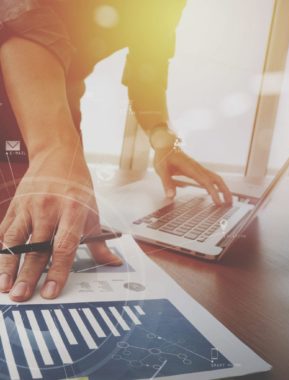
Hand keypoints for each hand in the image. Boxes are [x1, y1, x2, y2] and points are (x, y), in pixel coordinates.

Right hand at [0, 144, 121, 301]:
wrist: (58, 155)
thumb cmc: (79, 186)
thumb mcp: (93, 211)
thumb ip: (100, 242)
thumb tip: (113, 262)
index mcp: (74, 210)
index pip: (65, 246)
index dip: (57, 271)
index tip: (50, 292)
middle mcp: (50, 208)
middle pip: (37, 247)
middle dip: (29, 274)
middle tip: (22, 295)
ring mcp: (30, 206)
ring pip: (15, 240)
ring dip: (8, 265)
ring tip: (4, 286)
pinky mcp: (16, 205)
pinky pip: (4, 229)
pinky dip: (0, 248)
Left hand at [154, 147, 231, 204]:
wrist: (165, 144)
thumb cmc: (163, 155)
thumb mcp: (161, 169)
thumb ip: (166, 183)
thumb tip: (171, 195)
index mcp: (191, 168)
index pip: (206, 182)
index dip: (214, 193)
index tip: (218, 202)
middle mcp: (197, 168)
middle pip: (217, 179)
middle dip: (225, 190)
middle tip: (230, 202)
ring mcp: (198, 168)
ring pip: (215, 178)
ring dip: (223, 188)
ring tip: (226, 200)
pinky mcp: (197, 169)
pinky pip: (210, 177)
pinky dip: (216, 185)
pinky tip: (215, 192)